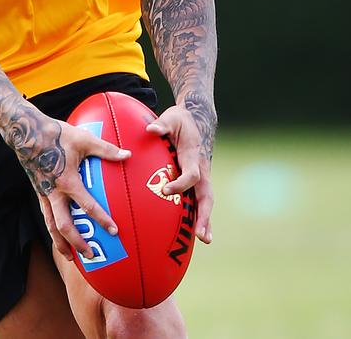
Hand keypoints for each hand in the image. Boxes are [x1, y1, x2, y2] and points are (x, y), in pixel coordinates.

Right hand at [33, 119, 130, 261]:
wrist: (26, 131)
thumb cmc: (57, 134)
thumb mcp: (83, 139)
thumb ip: (106, 149)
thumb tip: (127, 154)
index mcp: (67, 182)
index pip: (87, 206)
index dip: (101, 219)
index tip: (113, 231)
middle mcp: (54, 192)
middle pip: (64, 226)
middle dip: (77, 243)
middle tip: (90, 255)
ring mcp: (44, 193)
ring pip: (51, 225)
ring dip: (60, 243)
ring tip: (69, 257)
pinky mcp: (38, 190)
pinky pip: (46, 214)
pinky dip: (52, 227)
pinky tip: (58, 232)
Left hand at [146, 105, 213, 243]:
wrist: (197, 120)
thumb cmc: (180, 120)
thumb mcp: (171, 118)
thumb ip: (162, 125)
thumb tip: (150, 129)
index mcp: (194, 156)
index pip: (191, 174)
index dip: (180, 184)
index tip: (165, 191)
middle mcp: (201, 169)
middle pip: (206, 195)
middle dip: (204, 215)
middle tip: (200, 234)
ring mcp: (202, 176)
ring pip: (205, 201)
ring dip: (206, 220)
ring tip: (204, 239)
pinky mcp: (197, 181)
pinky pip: (200, 200)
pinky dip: (201, 216)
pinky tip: (197, 233)